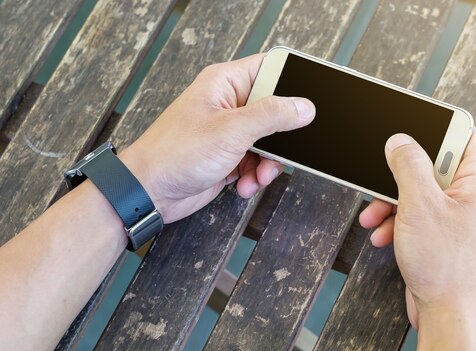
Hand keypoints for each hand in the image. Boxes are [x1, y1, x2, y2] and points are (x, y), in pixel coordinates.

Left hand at [119, 54, 314, 222]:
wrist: (149, 192)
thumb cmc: (175, 153)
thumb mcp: (231, 130)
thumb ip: (272, 116)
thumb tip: (303, 106)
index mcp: (226, 83)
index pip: (269, 69)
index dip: (292, 82)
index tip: (307, 103)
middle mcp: (229, 104)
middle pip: (275, 111)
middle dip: (281, 137)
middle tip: (282, 150)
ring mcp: (229, 132)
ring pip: (269, 142)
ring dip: (268, 163)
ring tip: (258, 175)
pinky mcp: (229, 156)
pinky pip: (257, 162)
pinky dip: (256, 176)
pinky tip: (244, 184)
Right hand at [359, 129, 475, 348]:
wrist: (449, 316)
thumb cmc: (447, 269)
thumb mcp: (419, 204)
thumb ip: (409, 164)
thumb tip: (401, 141)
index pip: (463, 135)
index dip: (434, 129)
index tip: (408, 129)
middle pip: (435, 165)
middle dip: (402, 176)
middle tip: (384, 181)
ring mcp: (463, 218)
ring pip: (423, 192)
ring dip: (394, 202)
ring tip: (377, 216)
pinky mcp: (448, 236)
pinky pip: (421, 215)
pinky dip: (400, 221)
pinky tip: (385, 234)